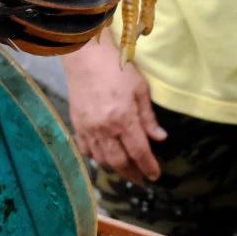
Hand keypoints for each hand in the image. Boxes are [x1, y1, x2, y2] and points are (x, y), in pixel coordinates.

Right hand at [61, 35, 166, 181]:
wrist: (86, 56)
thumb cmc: (117, 68)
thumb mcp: (140, 89)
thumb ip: (148, 117)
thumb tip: (160, 138)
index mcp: (123, 118)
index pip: (139, 151)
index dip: (148, 166)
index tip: (155, 175)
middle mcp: (105, 128)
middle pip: (119, 161)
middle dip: (132, 173)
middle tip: (141, 178)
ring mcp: (88, 128)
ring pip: (102, 159)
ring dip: (115, 167)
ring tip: (125, 168)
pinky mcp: (76, 125)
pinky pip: (86, 150)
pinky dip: (96, 157)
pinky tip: (104, 157)